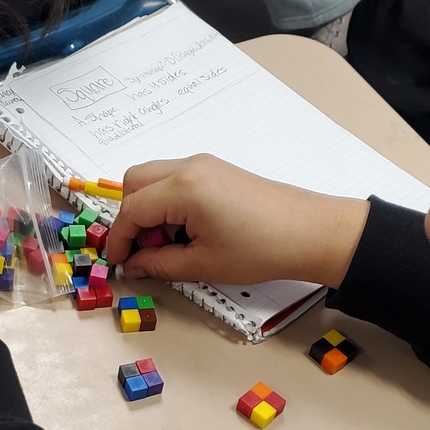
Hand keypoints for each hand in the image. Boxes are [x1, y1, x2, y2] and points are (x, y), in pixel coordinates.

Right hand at [106, 154, 368, 287]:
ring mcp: (203, 164)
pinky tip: (184, 230)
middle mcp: (188, 167)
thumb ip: (160, 263)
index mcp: (183, 189)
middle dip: (129, 216)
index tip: (118, 262)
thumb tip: (134, 265)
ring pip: (153, 178)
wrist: (311, 232)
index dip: (119, 239)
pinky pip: (174, 179)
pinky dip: (166, 201)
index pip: (131, 209)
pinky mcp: (216, 170)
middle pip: (134, 182)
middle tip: (142, 250)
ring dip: (147, 208)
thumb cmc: (261, 249)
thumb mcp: (204, 264)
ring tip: (166, 243)